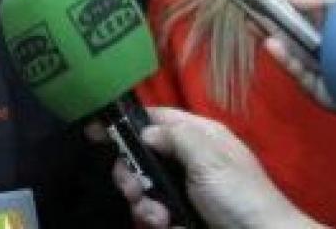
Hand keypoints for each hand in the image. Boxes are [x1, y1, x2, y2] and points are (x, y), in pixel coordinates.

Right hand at [113, 107, 320, 228]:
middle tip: (135, 189)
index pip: (156, 118)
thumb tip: (145, 131)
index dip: (127, 123)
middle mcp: (189, 160)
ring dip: (144, 204)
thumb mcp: (208, 157)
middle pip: (142, 157)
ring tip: (161, 218)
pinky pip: (155, 215)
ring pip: (145, 190)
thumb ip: (174, 136)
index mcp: (199, 136)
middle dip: (132, 174)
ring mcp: (186, 192)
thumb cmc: (239, 196)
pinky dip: (156, 222)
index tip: (96, 132)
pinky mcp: (183, 219)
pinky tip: (167, 226)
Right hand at [264, 0, 335, 109]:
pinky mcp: (324, 94)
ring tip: (256, 24)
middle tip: (247, 10)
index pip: (292, 21)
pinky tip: (273, 45)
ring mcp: (322, 76)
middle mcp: (320, 56)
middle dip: (266, 25)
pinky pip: (301, 77)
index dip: (272, 9)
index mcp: (323, 35)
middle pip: (288, 40)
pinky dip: (285, 61)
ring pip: (291, 58)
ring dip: (272, 41)